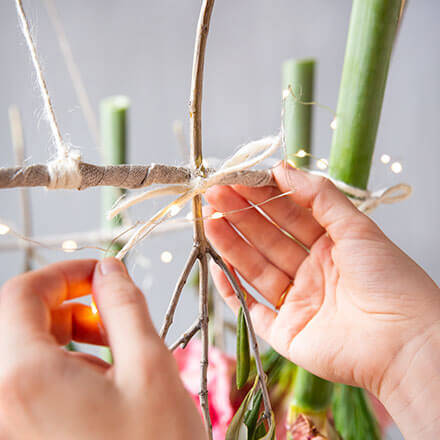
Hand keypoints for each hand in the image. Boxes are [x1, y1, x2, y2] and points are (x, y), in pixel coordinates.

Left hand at [0, 258, 205, 439]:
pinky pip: (31, 385)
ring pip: (26, 354)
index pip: (21, 293)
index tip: (101, 273)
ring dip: (69, 339)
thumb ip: (124, 306)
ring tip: (116, 359)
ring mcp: (8, 424)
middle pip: (19, 323)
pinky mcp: (24, 435)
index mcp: (24, 378)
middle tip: (111, 316)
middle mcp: (2, 402)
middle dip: (68, 305)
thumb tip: (109, 268)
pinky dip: (64, 370)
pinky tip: (104, 390)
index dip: (64, 272)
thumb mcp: (150, 366)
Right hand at [205, 163, 439, 437]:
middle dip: (240, 216)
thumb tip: (283, 168)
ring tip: (209, 222)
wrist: (406, 343)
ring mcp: (296, 302)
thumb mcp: (356, 227)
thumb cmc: (390, 280)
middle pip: (267, 240)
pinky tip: (218, 266)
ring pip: (256, 270)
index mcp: (329, 246)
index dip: (262, 197)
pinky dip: (233, 290)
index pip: (288, 216)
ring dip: (231, 246)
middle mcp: (310, 273)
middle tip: (214, 196)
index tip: (238, 180)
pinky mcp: (285, 332)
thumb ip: (319, 196)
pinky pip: (251, 309)